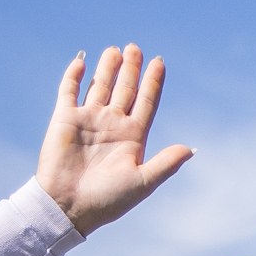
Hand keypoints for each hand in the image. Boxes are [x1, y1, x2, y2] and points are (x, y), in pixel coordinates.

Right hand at [36, 44, 193, 236]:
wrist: (68, 207)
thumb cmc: (107, 200)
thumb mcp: (143, 182)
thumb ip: (166, 163)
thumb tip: (191, 149)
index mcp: (132, 137)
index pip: (146, 102)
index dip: (153, 82)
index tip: (159, 62)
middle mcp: (111, 125)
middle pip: (125, 89)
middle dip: (131, 69)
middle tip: (135, 48)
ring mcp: (88, 120)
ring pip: (100, 86)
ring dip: (108, 68)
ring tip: (116, 49)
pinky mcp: (65, 119)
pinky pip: (69, 91)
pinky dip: (75, 75)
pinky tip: (83, 61)